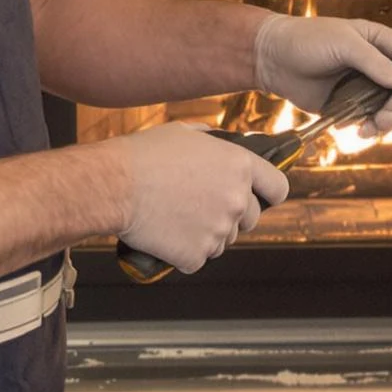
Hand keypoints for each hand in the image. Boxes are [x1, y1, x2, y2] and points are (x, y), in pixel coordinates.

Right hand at [113, 121, 289, 275]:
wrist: (113, 185)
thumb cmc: (142, 155)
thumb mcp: (183, 133)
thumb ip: (212, 141)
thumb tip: (219, 145)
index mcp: (239, 166)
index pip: (278, 188)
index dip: (268, 194)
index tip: (260, 198)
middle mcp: (236, 200)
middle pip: (250, 220)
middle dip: (230, 216)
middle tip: (199, 207)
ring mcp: (218, 230)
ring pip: (222, 242)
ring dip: (206, 235)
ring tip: (175, 217)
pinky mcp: (196, 254)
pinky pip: (197, 259)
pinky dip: (183, 253)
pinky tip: (164, 234)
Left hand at [252, 14, 391, 134]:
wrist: (273, 59)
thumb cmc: (307, 40)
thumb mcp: (342, 43)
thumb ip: (373, 61)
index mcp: (380, 41)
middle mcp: (378, 64)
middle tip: (383, 120)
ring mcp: (366, 85)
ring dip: (387, 122)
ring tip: (367, 130)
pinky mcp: (352, 104)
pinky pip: (371, 119)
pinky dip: (369, 127)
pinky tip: (354, 130)